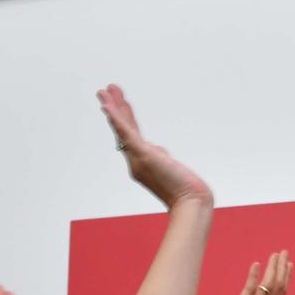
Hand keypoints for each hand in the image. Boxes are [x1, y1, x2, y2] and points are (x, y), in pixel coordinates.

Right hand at [96, 84, 212, 208]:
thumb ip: (162, 158)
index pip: (132, 136)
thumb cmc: (187, 192)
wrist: (191, 204)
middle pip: (123, 130)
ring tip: (103, 91)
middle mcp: (135, 162)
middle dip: (115, 108)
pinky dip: (117, 119)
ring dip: (112, 108)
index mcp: (142, 164)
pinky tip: (108, 107)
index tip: (124, 103)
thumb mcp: (172, 169)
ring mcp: (138, 159)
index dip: (126, 118)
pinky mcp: (144, 156)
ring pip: (121, 129)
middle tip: (107, 90)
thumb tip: (159, 151)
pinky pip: (126, 134)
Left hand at [211, 250, 291, 294]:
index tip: (289, 263)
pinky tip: (256, 264)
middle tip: (285, 252)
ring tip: (275, 254)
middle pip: (279, 286)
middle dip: (282, 267)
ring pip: (269, 286)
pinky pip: (251, 291)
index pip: (280, 292)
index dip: (286, 277)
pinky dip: (254, 277)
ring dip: (273, 268)